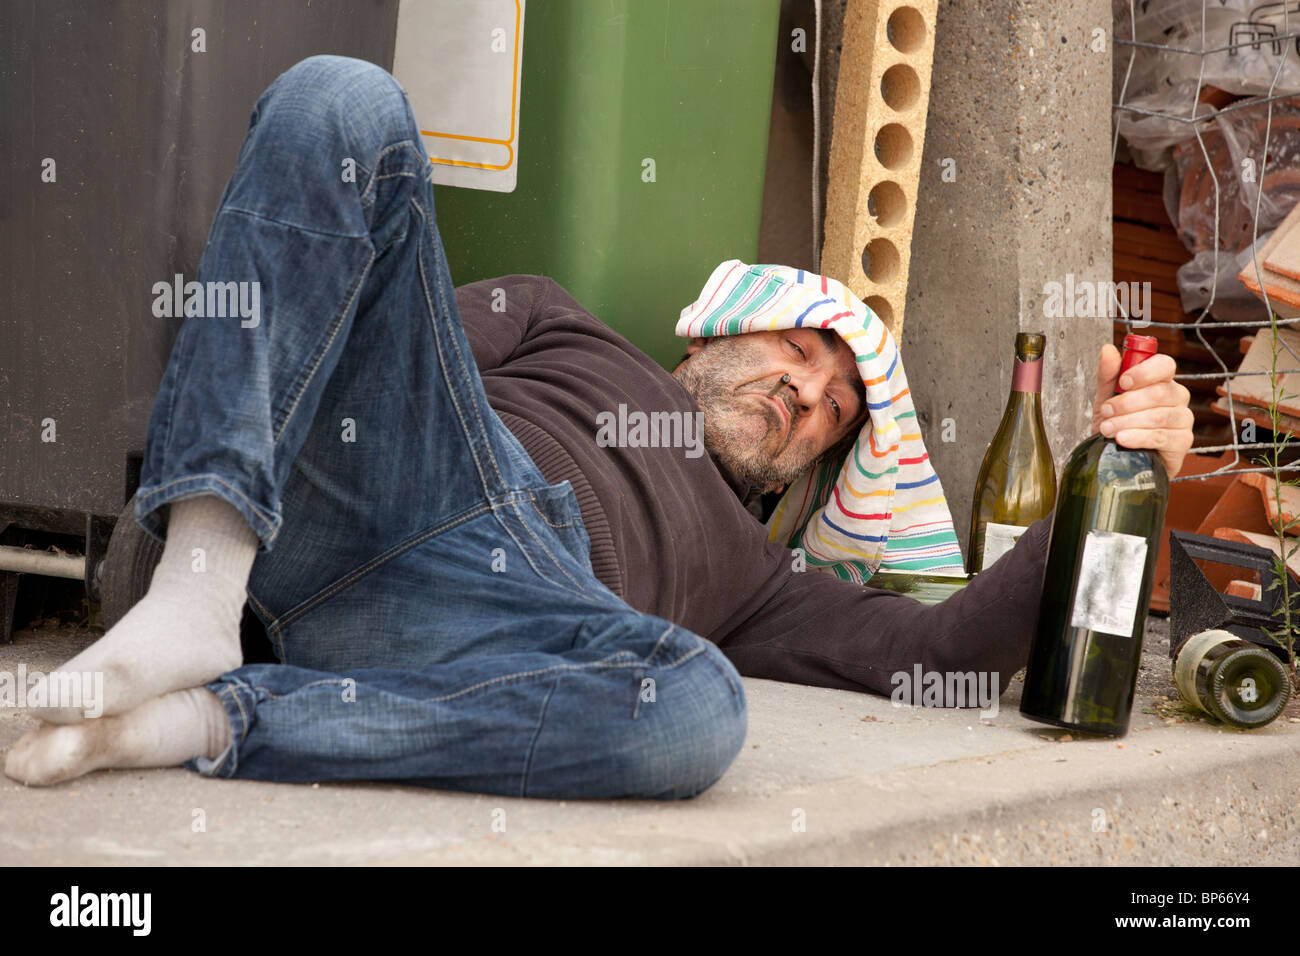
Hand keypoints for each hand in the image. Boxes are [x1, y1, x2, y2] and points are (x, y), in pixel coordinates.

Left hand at [1091, 343, 1193, 476]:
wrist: (1119, 457)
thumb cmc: (1117, 423)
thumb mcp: (1106, 398)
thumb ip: (1108, 375)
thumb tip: (1107, 349)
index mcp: (1161, 380)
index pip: (1165, 365)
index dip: (1145, 372)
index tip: (1123, 382)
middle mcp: (1177, 396)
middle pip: (1160, 393)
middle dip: (1127, 403)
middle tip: (1105, 412)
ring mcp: (1183, 419)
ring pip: (1159, 416)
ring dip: (1128, 422)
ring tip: (1107, 429)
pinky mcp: (1183, 441)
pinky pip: (1162, 437)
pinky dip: (1138, 437)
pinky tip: (1122, 439)